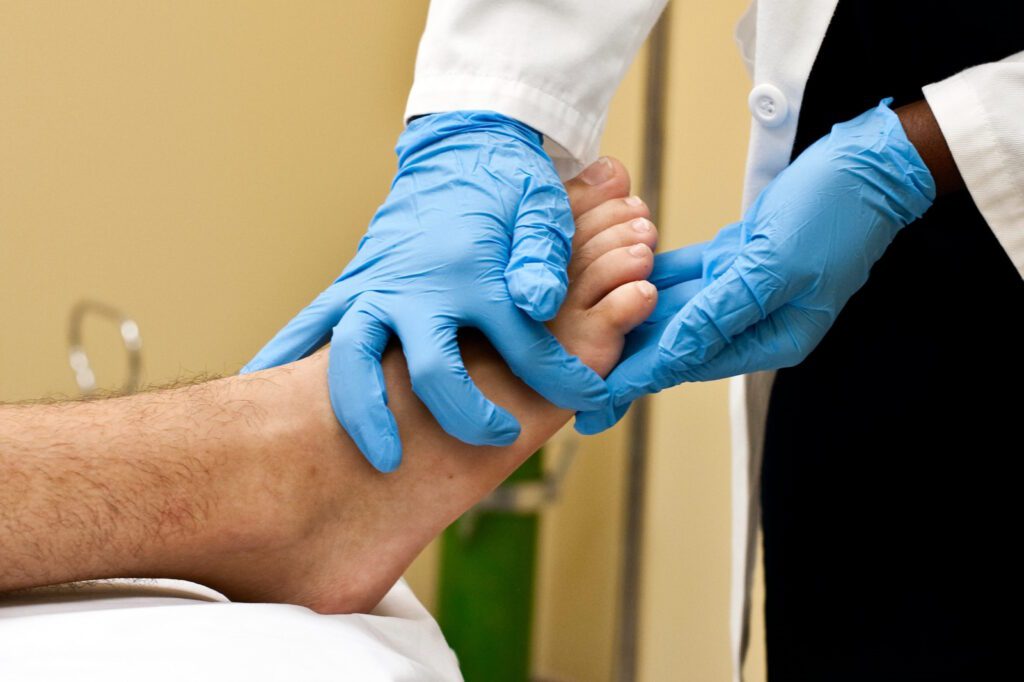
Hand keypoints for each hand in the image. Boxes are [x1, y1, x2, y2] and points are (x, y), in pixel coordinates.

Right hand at [242, 111, 608, 470]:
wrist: (460, 147)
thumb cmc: (506, 183)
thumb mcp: (539, 207)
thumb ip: (541, 254)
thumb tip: (538, 303)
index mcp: (472, 271)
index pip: (523, 342)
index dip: (561, 378)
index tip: (586, 399)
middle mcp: (418, 285)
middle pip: (428, 367)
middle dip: (462, 414)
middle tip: (495, 444)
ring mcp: (378, 287)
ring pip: (353, 358)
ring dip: (363, 412)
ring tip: (380, 460)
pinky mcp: (354, 287)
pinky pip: (311, 329)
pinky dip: (285, 361)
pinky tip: (265, 391)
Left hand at [577, 100, 934, 433]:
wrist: (869, 162)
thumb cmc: (835, 212)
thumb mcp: (775, 266)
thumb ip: (720, 312)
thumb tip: (671, 354)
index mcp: (772, 336)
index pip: (689, 363)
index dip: (636, 381)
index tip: (592, 403)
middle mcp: (755, 320)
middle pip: (675, 343)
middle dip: (624, 359)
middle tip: (571, 381)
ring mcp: (746, 288)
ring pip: (675, 309)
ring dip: (630, 318)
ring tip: (581, 337)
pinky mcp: (740, 258)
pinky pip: (685, 274)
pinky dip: (651, 276)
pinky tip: (615, 281)